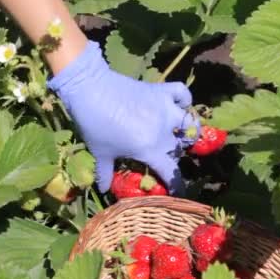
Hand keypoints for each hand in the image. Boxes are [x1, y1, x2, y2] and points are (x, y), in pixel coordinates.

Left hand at [47, 41, 199, 194]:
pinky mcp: (161, 91)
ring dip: (189, 129)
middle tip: (167, 157)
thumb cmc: (95, 124)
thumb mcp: (100, 152)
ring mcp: (165, 108)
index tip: (178, 191)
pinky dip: (184, 98)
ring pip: (189, 122)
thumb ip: (105, 173)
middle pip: (179, 148)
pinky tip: (179, 104)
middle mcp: (163, 130)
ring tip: (184, 132)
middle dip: (175, 155)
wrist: (89, 87)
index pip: (170, 172)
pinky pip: (182, 93)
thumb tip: (105, 190)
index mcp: (149, 149)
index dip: (177, 185)